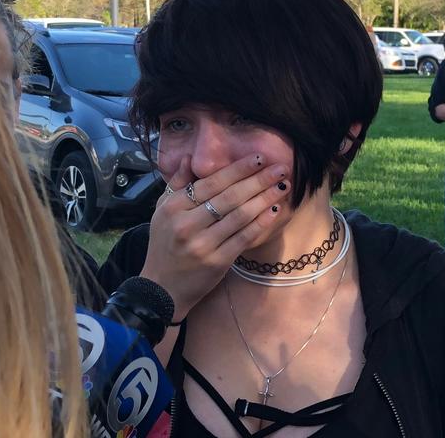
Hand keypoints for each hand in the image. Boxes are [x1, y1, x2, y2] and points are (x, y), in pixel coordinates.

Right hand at [141, 154, 291, 319]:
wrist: (161, 288)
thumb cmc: (164, 244)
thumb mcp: (162, 210)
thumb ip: (177, 183)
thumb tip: (189, 157)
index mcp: (174, 207)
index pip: (211, 182)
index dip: (238, 169)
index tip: (260, 158)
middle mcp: (187, 224)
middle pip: (229, 196)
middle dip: (258, 180)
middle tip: (280, 168)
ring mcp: (203, 244)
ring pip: (240, 215)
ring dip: (264, 198)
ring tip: (283, 186)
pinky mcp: (217, 262)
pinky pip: (244, 237)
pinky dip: (261, 222)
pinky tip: (274, 210)